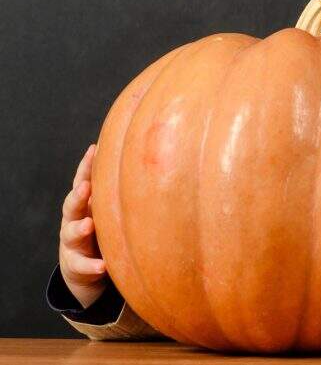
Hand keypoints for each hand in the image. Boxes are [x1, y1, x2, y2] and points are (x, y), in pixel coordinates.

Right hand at [58, 143, 108, 309]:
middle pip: (71, 206)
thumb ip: (123, 192)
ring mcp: (72, 244)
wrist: (84, 268)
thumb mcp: (109, 210)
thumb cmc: (102, 231)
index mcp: (84, 205)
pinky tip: (102, 266)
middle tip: (86, 187)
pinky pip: (82, 266)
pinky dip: (91, 266)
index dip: (86, 166)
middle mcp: (74, 221)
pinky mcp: (75, 266)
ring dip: (79, 229)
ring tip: (89, 225)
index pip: (82, 182)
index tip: (94, 149)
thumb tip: (154, 161)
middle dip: (78, 196)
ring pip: (70, 234)